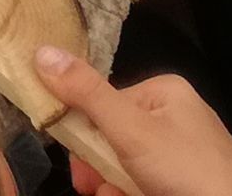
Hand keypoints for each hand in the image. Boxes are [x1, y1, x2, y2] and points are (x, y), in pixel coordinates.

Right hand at [38, 51, 231, 195]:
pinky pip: (150, 183)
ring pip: (129, 167)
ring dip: (117, 188)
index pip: (103, 105)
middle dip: (101, 171)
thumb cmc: (188, 172)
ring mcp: (185, 155)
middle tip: (97, 191)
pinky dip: (138, 194)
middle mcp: (175, 118)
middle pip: (114, 139)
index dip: (83, 138)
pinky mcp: (191, 183)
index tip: (79, 171)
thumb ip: (86, 95)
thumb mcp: (131, 132)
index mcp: (163, 93)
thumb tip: (40, 51)